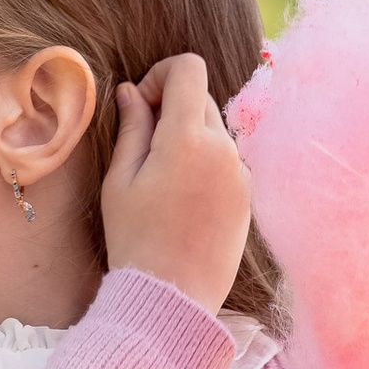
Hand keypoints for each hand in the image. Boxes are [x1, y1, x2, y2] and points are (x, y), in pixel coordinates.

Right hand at [100, 54, 252, 311]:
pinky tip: (184, 203)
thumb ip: (131, 129)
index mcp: (188, 138)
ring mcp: (241, 174)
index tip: (143, 106)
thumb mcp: (121, 181)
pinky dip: (206, 165)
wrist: (172, 300)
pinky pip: (226, 162)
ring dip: (190, 139)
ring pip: (215, 132)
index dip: (161, 75)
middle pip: (201, 99)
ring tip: (163, 183)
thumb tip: (132, 93)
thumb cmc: (136, 241)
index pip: (188, 68)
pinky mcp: (248, 197)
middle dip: (172, 109)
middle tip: (144, 149)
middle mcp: (224, 149)